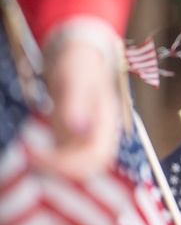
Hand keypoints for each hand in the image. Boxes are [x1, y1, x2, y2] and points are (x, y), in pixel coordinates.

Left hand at [38, 34, 121, 179]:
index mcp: (107, 122)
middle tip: (31, 161)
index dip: (70, 164)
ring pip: (76, 165)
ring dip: (54, 168)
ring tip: (28, 158)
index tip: (39, 157)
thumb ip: (77, 104)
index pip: (97, 157)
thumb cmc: (79, 63)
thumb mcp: (75, 79)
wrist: (78, 55)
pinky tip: (31, 152)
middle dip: (61, 170)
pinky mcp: (72, 136)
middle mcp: (100, 133)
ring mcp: (87, 136)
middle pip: (89, 166)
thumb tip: (80, 129)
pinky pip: (64, 157)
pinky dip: (48, 160)